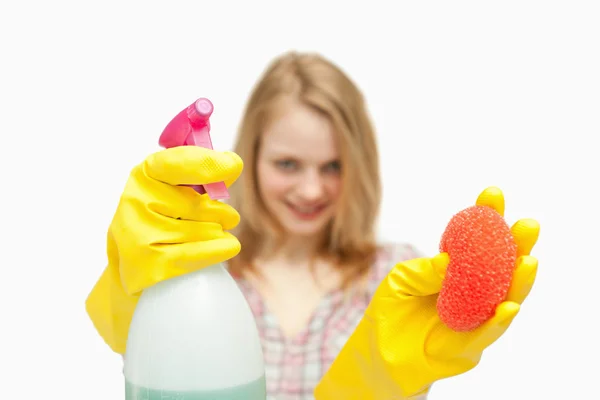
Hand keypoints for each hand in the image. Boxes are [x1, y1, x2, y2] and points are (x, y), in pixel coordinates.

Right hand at [85, 146, 243, 354]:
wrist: (128, 265)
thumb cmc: (158, 221)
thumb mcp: (167, 190)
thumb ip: (195, 174)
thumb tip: (231, 164)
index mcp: (143, 175)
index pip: (177, 163)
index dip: (209, 164)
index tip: (233, 165)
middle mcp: (137, 201)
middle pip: (203, 206)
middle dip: (221, 213)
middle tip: (223, 218)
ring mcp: (140, 234)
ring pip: (208, 230)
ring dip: (219, 233)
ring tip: (210, 235)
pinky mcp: (148, 265)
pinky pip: (203, 252)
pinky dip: (222, 249)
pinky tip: (225, 247)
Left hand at [314, 187, 539, 398]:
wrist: (379, 353)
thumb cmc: (390, 311)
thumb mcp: (400, 282)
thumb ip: (424, 271)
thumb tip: (449, 260)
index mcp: (454, 269)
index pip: (473, 240)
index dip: (486, 218)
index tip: (492, 195)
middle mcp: (471, 290)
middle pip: (500, 265)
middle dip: (516, 245)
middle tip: (527, 225)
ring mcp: (475, 317)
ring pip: (504, 298)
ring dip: (519, 281)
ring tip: (528, 261)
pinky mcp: (470, 345)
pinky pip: (488, 332)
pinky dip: (499, 319)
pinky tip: (508, 305)